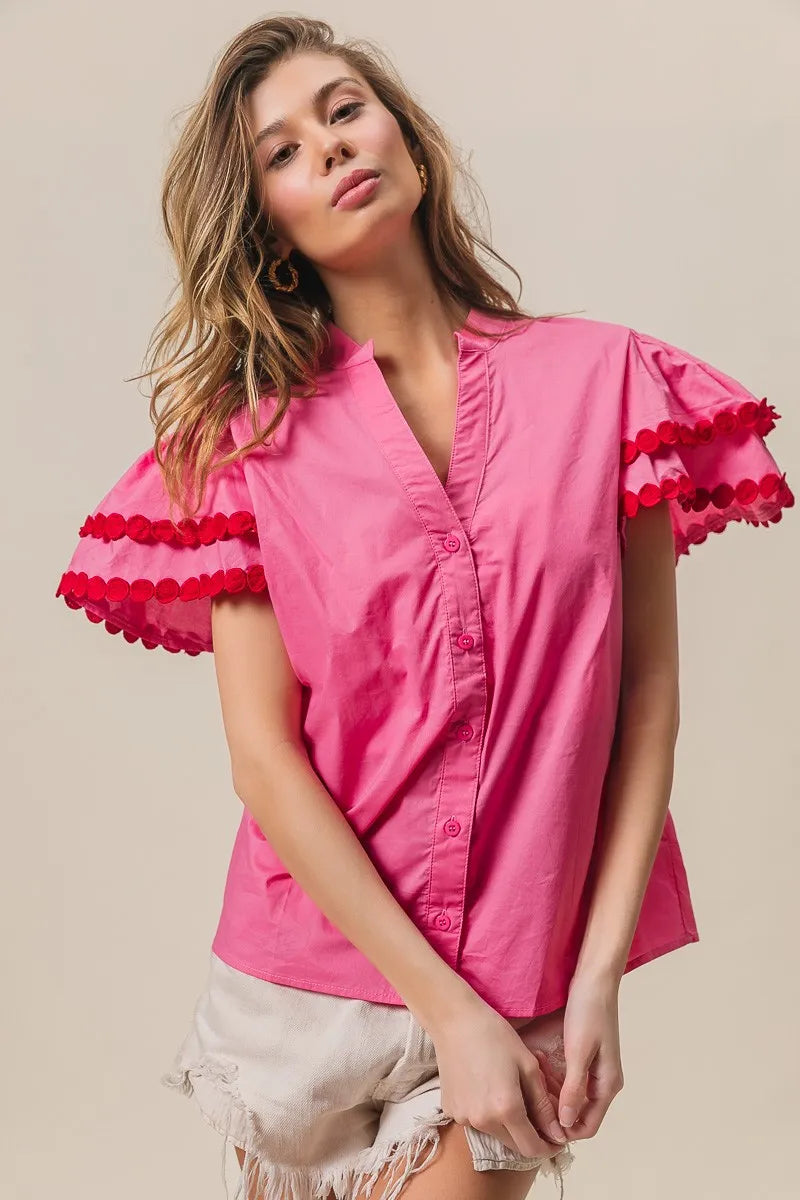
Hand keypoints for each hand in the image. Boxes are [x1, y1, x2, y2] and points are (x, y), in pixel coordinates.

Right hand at [429, 995, 569, 1157]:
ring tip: (509, 1093)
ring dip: (506, 1124)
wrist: (454, 1021)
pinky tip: (486, 1087)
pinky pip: (476, 1121)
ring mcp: (463, 1117)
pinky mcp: (450, 1110)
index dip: (548, 1148)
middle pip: (513, 1145)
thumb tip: (557, 1134)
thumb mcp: (528, 1065)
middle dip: (529, 1136)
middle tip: (536, 1113)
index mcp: (506, 1109)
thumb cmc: (495, 1036)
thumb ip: (543, 1105)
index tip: (556, 1139)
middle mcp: (483, 1121)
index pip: (532, 1148)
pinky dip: (486, 1113)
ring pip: (495, 1133)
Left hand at [524, 973, 623, 1140]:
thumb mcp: (579, 1051)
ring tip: (529, 1074)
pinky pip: (561, 1076)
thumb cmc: (589, 1012)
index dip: (564, 1132)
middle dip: (550, 1108)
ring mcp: (590, 1069)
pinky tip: (535, 1060)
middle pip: (573, 1112)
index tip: (537, 1125)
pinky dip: (547, 1073)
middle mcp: (600, 1082)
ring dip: (546, 1089)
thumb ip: (573, 1088)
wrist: (592, 979)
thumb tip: (566, 1123)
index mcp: (607, 1085)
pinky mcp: (579, 1056)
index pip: (587, 1127)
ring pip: (564, 1094)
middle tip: (527, 1096)